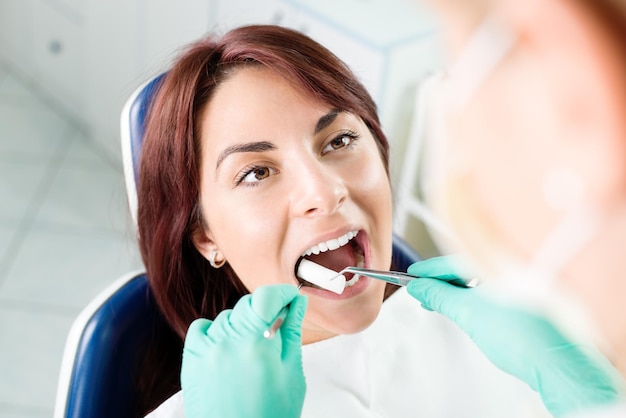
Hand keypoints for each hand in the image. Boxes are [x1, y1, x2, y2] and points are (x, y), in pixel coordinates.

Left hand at [181, 284, 307, 417]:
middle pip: (248, 304)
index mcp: (257, 344)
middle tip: (276, 332)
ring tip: (253, 352)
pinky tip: (228, 349)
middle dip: (265, 312)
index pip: (266, 297)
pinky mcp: (192, 359)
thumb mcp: (291, 376)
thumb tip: (295, 304)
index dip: (282, 293)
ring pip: (228, 316)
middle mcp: (227, 341)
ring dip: (243, 325)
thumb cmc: (269, 417)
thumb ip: (292, 333)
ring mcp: (206, 350)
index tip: (290, 298)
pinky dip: (216, 332)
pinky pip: (203, 328)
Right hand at [407, 256, 623, 416]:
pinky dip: (474, 296)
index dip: (429, 270)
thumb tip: (421, 288)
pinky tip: (465, 307)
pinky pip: (492, 289)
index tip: (413, 276)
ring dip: (456, 289)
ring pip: (479, 279)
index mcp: (498, 263)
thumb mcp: (468, 314)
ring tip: (440, 302)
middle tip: (423, 292)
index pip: (454, 260)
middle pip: (466, 267)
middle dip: (441, 281)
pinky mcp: (526, 299)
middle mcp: (511, 268)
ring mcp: (521, 284)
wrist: (556, 365)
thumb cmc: (525, 338)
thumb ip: (439, 296)